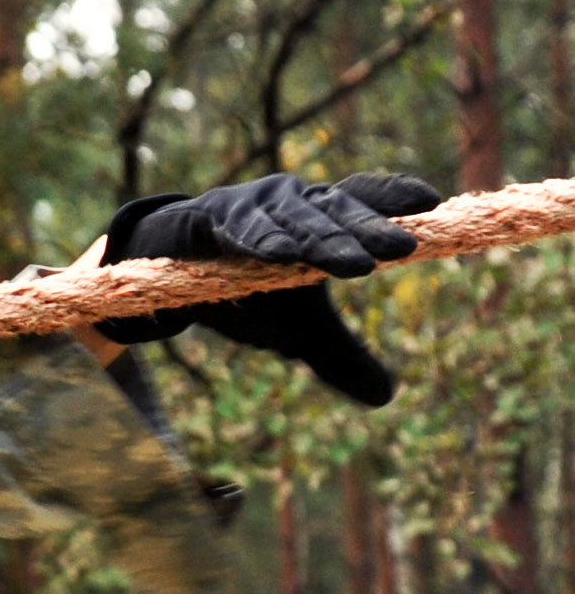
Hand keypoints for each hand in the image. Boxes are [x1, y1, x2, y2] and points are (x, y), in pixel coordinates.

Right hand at [98, 170, 440, 406]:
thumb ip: (339, 356)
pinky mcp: (212, 216)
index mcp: (323, 218)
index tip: (430, 200)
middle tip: (404, 249)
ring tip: (358, 265)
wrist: (162, 270)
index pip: (363, 198)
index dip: (393, 196)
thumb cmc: (241, 285)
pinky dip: (263, 241)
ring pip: (300, 222)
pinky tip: (282, 255)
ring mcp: (255, 205)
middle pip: (340, 213)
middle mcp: (295, 201)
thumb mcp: (295, 329)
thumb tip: (387, 397)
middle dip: (371, 231)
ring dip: (328, 241)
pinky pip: (242, 229)